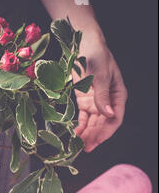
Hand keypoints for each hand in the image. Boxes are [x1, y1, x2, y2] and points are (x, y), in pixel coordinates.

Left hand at [73, 36, 127, 151]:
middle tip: (84, 148)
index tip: (95, 141)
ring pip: (93, 122)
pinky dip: (79, 125)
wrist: (83, 44)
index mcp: (118, 95)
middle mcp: (108, 100)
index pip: (115, 119)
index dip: (106, 132)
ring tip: (78, 145)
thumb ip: (102, 96)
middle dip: (94, 136)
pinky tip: (74, 133)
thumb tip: (108, 115)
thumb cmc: (95, 56)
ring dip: (86, 134)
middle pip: (103, 123)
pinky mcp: (84, 99)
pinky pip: (83, 116)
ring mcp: (96, 101)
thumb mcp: (99, 76)